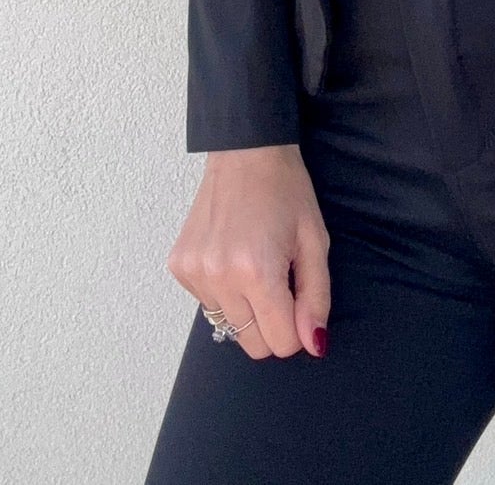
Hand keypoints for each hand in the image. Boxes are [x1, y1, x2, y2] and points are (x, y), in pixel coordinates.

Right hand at [166, 143, 330, 361]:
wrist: (246, 150)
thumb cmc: (286, 191)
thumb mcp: (315, 241)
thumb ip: (315, 298)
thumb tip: (313, 345)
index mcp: (257, 272)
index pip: (281, 343)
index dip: (297, 326)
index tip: (299, 295)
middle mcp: (219, 277)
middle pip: (252, 343)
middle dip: (272, 323)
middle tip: (280, 281)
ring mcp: (194, 272)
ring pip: (227, 327)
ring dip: (246, 307)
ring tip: (255, 264)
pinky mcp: (179, 266)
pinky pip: (207, 304)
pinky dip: (224, 291)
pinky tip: (233, 256)